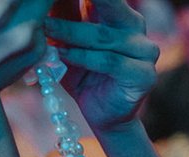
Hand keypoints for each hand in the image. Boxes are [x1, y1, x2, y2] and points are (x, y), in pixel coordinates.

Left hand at [45, 0, 158, 130]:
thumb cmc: (79, 71)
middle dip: (80, 1)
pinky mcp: (144, 75)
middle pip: (108, 2)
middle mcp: (134, 25)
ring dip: (69, 32)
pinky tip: (62, 55)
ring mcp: (144, 50)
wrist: (99, 113)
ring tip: (43, 28)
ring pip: (102, 35)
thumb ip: (62, 12)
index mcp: (116, 11)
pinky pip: (110, 61)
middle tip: (45, 1)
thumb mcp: (65, 37)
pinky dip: (83, 58)